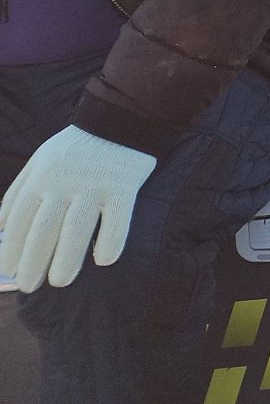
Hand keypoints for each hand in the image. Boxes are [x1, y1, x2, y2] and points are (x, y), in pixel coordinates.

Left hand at [0, 126, 156, 292]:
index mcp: (40, 177)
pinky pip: (117, 221)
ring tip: (60, 281)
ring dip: (67, 261)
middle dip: (32, 263)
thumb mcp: (39, 161)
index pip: (18, 220)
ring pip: (76, 230)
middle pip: (43, 230)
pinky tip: (104, 260)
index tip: (8, 271)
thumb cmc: (75, 147)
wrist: (121, 118)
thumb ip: (20, 191)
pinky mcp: (123, 187)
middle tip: (28, 286)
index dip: (10, 249)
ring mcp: (94, 185)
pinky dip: (110, 242)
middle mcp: (63, 183)